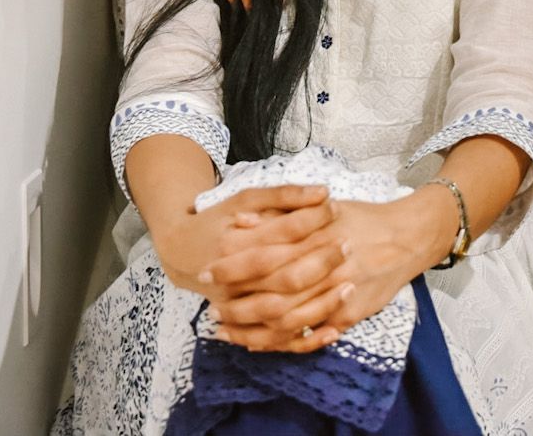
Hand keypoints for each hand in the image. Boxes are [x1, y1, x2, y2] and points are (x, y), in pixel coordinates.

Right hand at [166, 185, 353, 354]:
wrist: (181, 251)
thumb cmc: (220, 219)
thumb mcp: (246, 198)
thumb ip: (284, 195)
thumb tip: (323, 191)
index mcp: (233, 243)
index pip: (281, 232)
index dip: (312, 219)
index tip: (335, 207)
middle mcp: (233, 278)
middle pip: (285, 276)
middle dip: (322, 261)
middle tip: (349, 245)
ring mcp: (237, 305)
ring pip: (283, 313)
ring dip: (320, 304)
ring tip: (351, 287)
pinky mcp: (243, 324)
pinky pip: (278, 340)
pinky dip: (305, 339)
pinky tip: (334, 329)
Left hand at [212, 191, 454, 351]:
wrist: (407, 236)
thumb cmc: (360, 217)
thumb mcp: (321, 206)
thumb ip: (280, 213)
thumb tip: (239, 221)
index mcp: (314, 238)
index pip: (264, 256)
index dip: (233, 267)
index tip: (208, 271)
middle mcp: (324, 269)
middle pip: (271, 294)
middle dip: (237, 304)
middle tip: (211, 308)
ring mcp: (338, 296)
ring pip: (288, 320)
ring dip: (253, 329)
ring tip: (226, 329)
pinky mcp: (349, 315)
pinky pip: (311, 334)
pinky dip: (283, 342)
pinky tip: (259, 343)